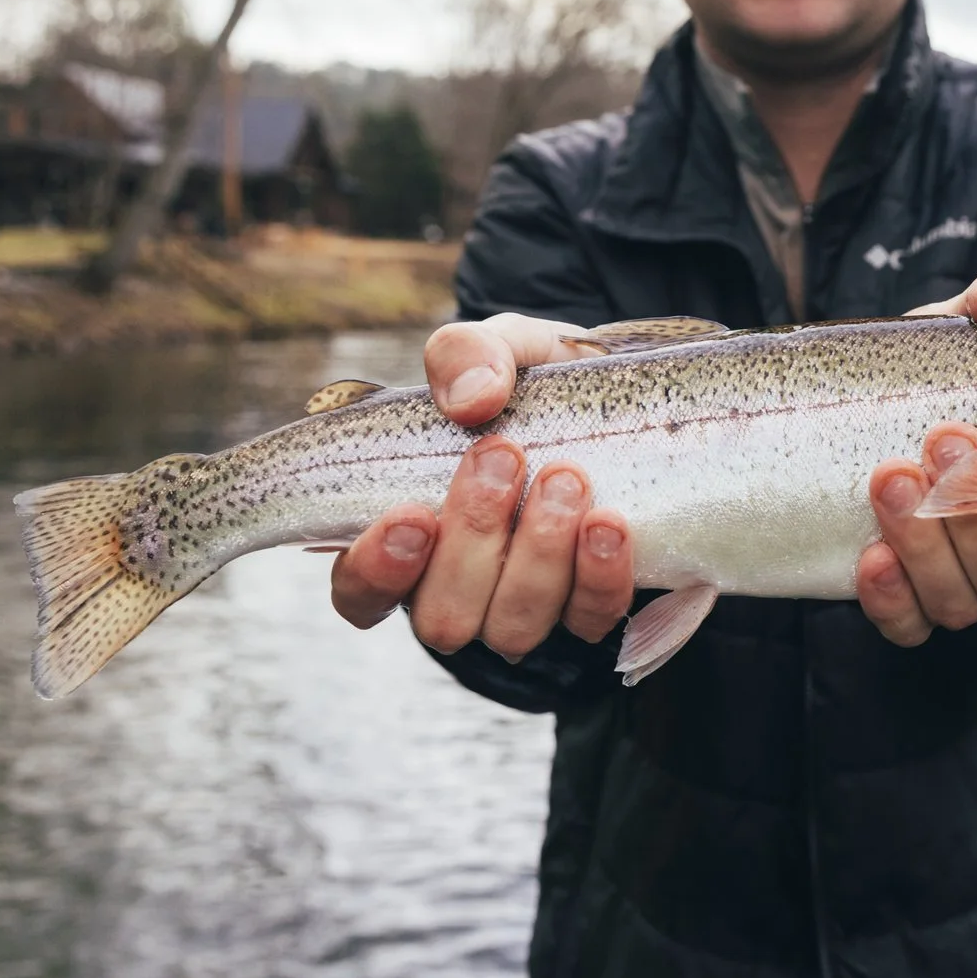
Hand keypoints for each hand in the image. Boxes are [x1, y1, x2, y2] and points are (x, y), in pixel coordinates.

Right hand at [330, 313, 634, 659]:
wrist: (617, 399)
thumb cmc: (528, 383)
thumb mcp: (495, 348)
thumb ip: (465, 355)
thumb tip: (471, 399)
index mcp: (405, 536)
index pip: (359, 591)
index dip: (377, 570)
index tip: (413, 514)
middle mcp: (455, 589)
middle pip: (441, 618)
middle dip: (472, 539)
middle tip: (504, 455)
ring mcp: (522, 607)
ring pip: (513, 629)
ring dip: (538, 554)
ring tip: (566, 477)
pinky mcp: (587, 607)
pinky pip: (589, 620)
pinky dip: (598, 575)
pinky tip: (609, 523)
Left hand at [855, 256, 976, 645]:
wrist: (865, 397)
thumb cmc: (950, 365)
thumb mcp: (976, 322)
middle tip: (946, 439)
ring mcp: (961, 581)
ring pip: (963, 603)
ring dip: (928, 543)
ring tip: (889, 473)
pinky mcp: (903, 597)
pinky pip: (906, 626)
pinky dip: (890, 597)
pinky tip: (869, 554)